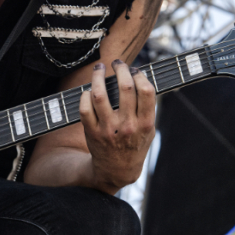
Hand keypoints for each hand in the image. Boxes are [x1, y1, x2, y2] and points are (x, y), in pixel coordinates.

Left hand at [78, 59, 156, 190]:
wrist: (117, 170)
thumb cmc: (134, 145)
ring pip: (100, 95)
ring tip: (99, 69)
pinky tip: (89, 91)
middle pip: (125, 88)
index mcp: (145, 123)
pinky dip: (85, 95)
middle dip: (121, 69)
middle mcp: (128, 125)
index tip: (134, 70)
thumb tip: (138, 77)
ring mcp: (109, 129)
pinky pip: (85, 108)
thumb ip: (147, 108)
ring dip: (98, 76)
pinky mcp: (92, 132)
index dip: (139, 75)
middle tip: (118, 64)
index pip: (146, 90)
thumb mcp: (149, 130)